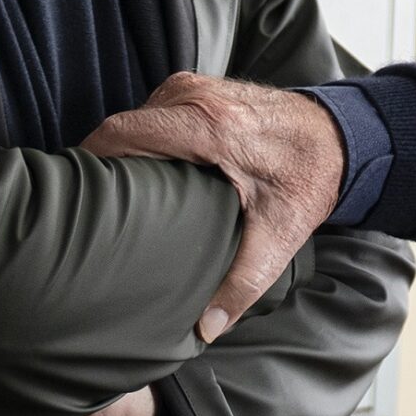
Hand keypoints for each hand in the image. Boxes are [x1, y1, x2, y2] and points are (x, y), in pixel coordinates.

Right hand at [80, 72, 345, 343]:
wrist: (341, 138)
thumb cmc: (308, 181)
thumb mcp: (279, 235)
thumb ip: (241, 283)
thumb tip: (205, 329)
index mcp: (209, 127)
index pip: (121, 134)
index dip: (88, 163)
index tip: (74, 198)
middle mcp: (197, 97)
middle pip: (120, 127)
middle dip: (99, 164)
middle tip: (88, 209)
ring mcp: (197, 86)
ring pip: (135, 117)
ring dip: (123, 151)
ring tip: (114, 196)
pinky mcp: (199, 87)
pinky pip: (153, 110)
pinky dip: (144, 138)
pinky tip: (144, 174)